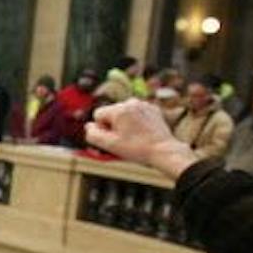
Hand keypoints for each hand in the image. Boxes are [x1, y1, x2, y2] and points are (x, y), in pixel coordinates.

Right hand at [86, 101, 200, 179]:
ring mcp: (143, 104)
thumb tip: (89, 126)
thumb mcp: (109, 145)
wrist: (163, 151)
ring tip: (134, 137)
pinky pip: (137, 114)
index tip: (113, 138)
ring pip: (124, 113)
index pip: (98, 115)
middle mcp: (130, 102)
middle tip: (124, 140)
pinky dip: (137, 122)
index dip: (102, 129)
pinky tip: (142, 133)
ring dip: (125, 124)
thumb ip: (92, 134)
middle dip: (114, 125)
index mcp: (118, 109)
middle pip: (111, 113)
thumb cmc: (137, 149)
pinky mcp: (153, 109)